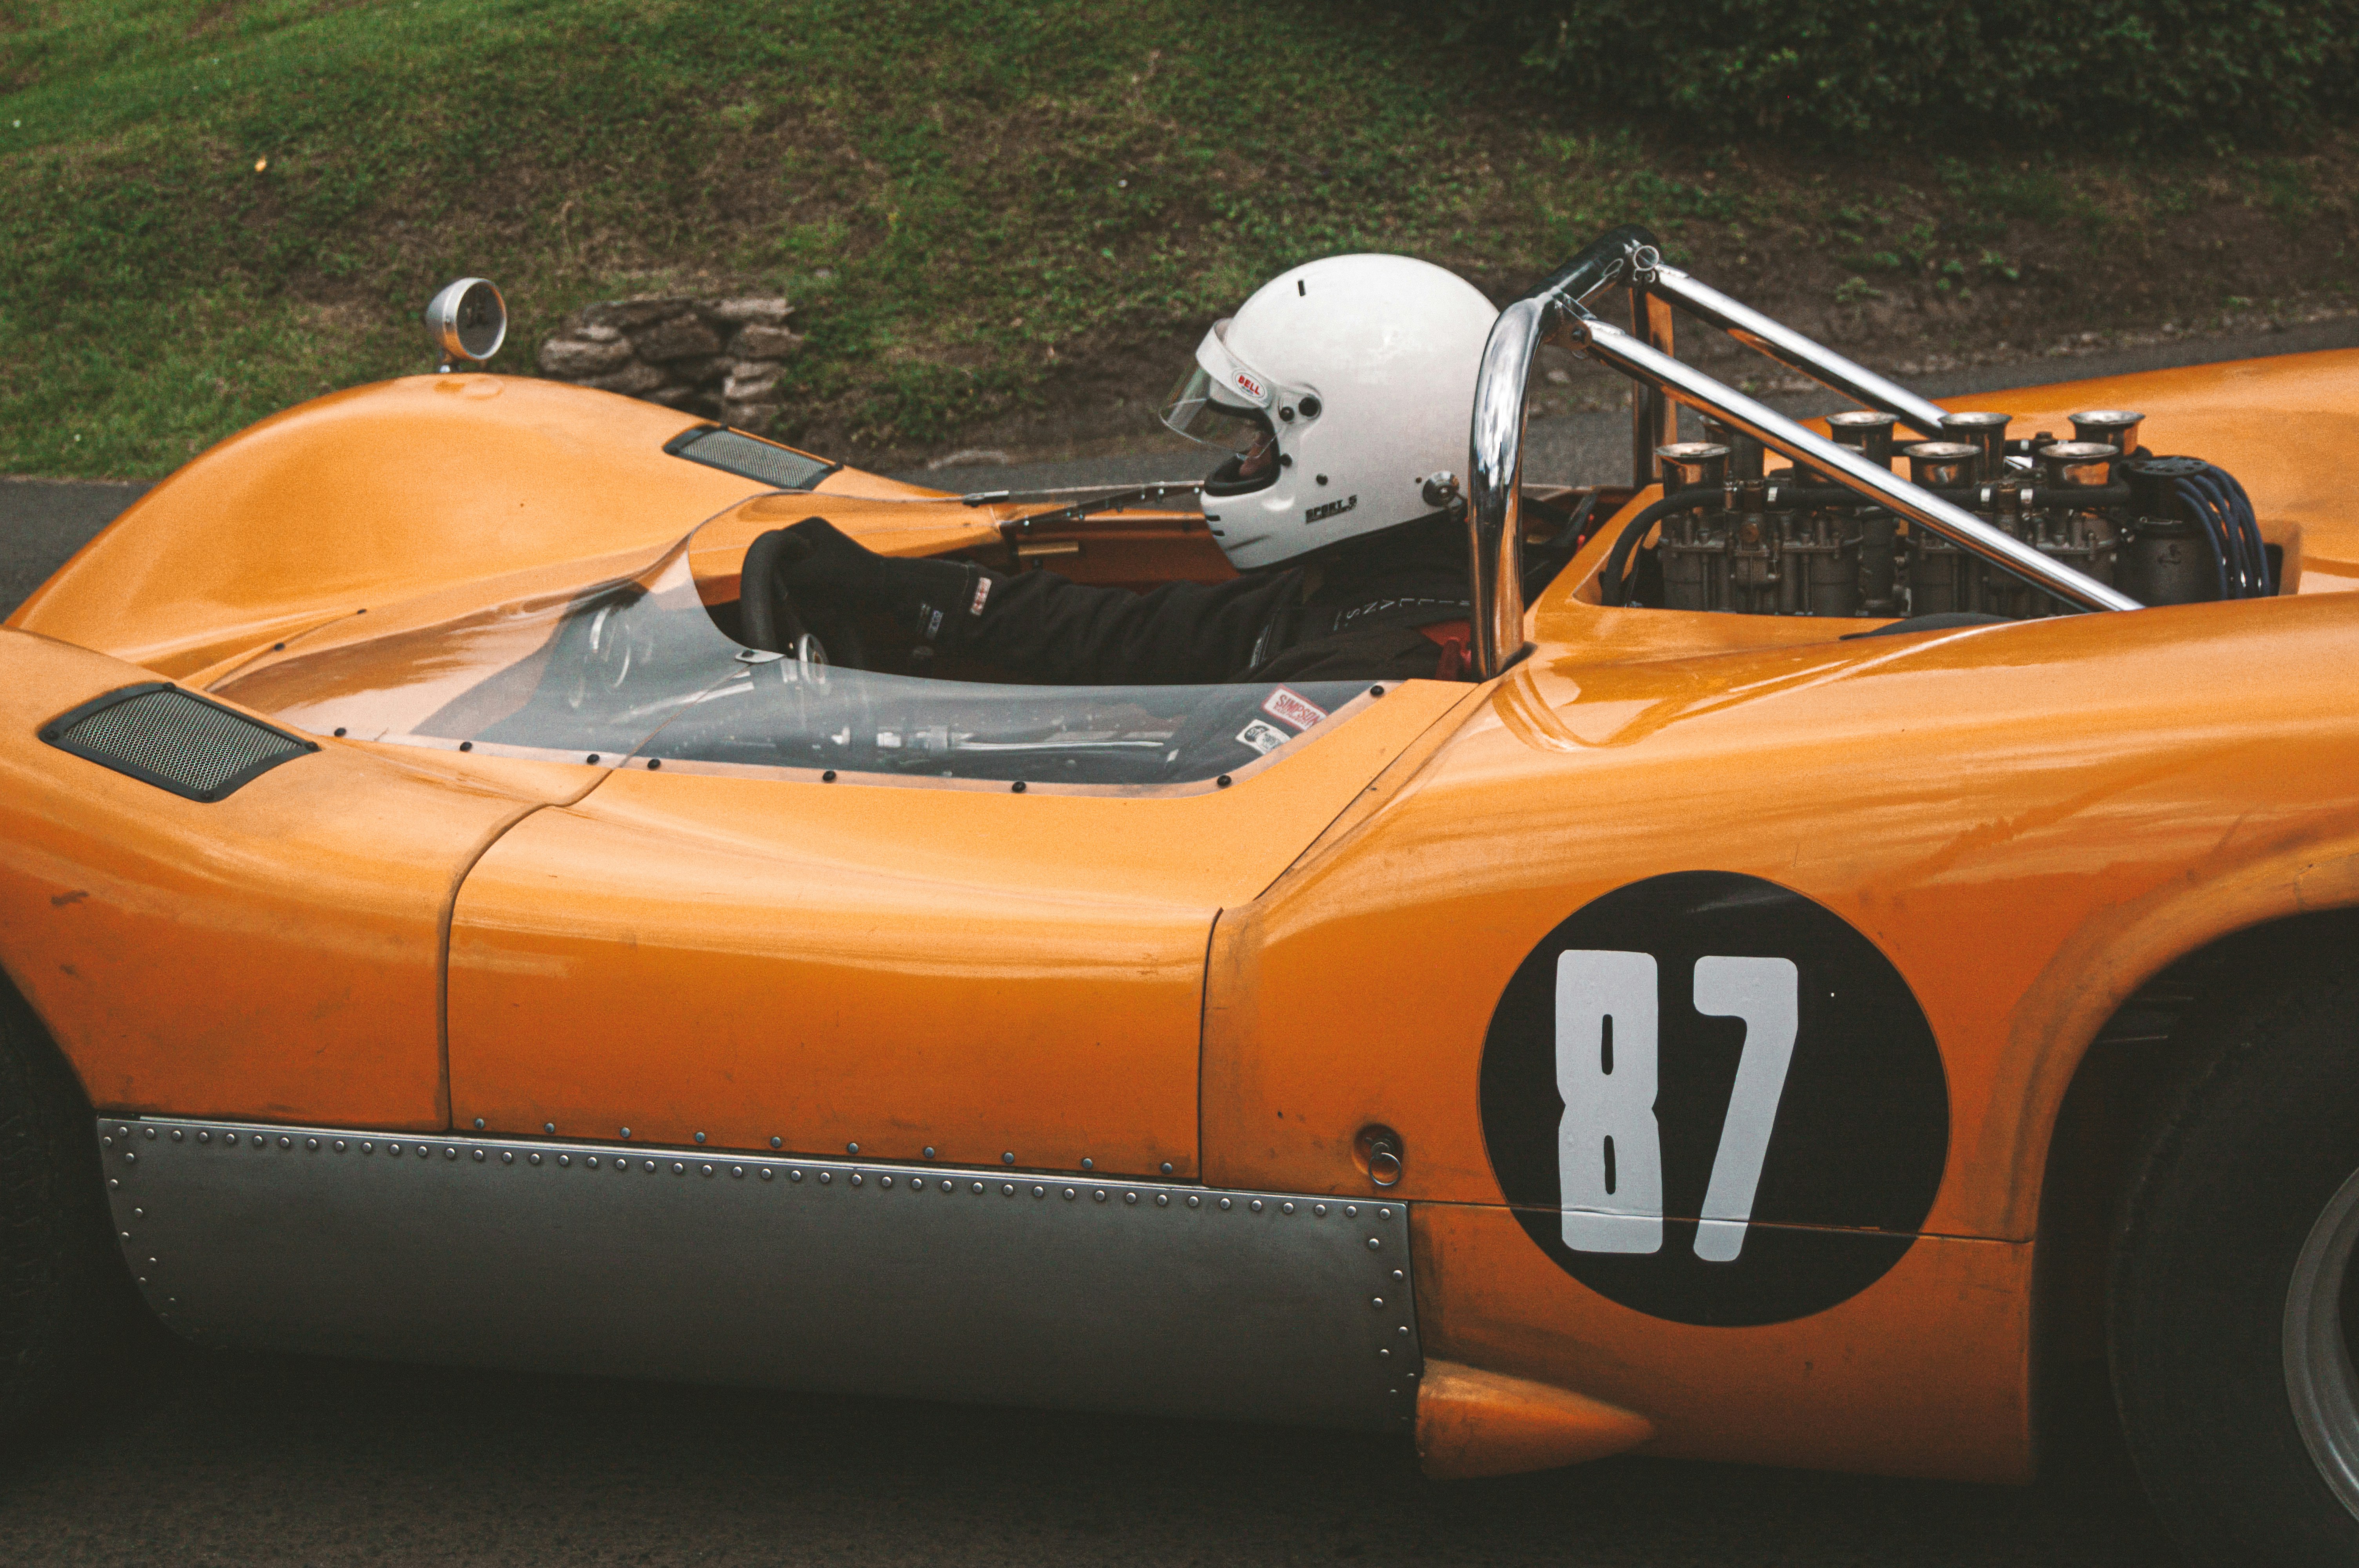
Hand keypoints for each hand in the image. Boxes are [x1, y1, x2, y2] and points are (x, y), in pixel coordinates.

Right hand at [766, 516, 898, 610]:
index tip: (785, 582)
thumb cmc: (856, 575)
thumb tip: (766, 576)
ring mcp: (817, 560)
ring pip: (794, 583)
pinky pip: (807, 593)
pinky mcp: (823, 578)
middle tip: (812, 595)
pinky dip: (815, 604)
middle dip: (795, 586)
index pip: (775, 544)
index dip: (775, 565)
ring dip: (806, 598)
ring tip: (825, 603)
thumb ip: (788, 573)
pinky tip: (830, 608)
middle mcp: (811, 540)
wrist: (886, 590)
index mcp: (810, 527)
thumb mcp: (816, 572)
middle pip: (784, 566)